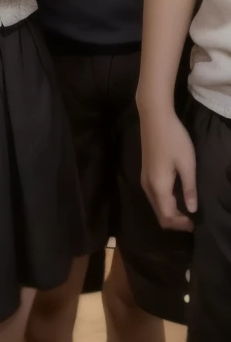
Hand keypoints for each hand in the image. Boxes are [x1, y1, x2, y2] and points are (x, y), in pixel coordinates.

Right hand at [140, 105, 196, 232]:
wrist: (154, 117)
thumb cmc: (173, 139)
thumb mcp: (187, 164)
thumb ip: (189, 188)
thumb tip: (192, 209)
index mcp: (158, 186)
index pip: (167, 216)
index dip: (181, 224)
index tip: (196, 224)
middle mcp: (148, 186)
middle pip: (158, 214)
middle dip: (174, 222)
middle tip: (192, 221)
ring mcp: (144, 178)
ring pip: (155, 206)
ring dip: (169, 213)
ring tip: (186, 212)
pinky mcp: (145, 172)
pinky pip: (154, 196)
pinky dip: (164, 203)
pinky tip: (176, 198)